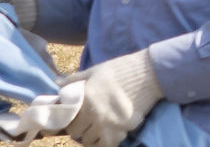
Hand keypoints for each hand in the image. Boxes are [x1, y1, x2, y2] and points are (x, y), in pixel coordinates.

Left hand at [0, 51, 161, 146]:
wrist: (152, 72)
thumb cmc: (122, 69)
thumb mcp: (96, 70)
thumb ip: (75, 79)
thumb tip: (57, 84)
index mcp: (85, 99)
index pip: (68, 121)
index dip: (70, 121)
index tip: (75, 118)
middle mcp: (95, 114)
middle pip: (78, 134)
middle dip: (82, 129)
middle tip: (88, 122)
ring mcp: (109, 123)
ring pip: (92, 141)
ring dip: (93, 136)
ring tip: (100, 128)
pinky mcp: (124, 128)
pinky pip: (109, 144)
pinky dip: (107, 141)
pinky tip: (111, 132)